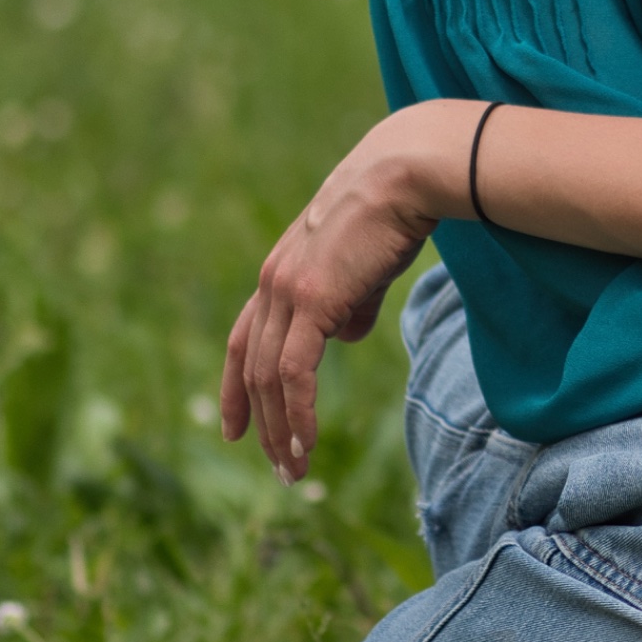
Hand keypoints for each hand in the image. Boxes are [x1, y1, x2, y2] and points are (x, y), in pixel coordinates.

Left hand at [220, 101, 477, 478]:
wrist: (405, 173)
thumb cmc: (395, 210)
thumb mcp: (365, 264)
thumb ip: (351, 300)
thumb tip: (348, 336)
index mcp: (280, 273)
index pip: (243, 340)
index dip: (236, 387)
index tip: (236, 430)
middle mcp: (272, 284)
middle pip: (250, 368)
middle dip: (263, 424)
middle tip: (281, 468)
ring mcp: (287, 291)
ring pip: (268, 379)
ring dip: (280, 429)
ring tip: (296, 469)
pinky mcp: (312, 300)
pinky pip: (294, 373)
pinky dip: (298, 413)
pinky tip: (308, 441)